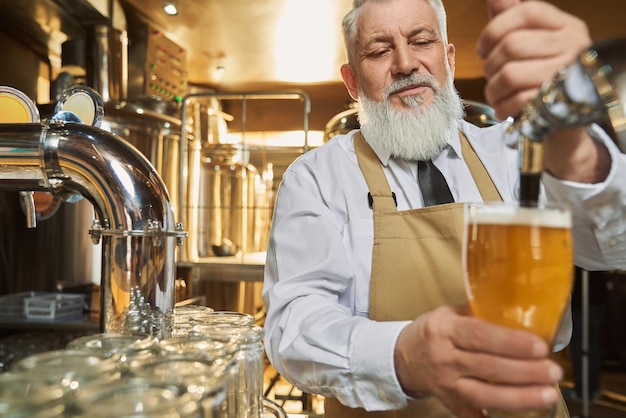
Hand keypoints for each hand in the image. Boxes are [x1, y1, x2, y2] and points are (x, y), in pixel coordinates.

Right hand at [394, 305, 562, 417]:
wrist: (404, 358)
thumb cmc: (433, 332)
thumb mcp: (449, 313)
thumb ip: (479, 313)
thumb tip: (522, 311)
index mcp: (444, 329)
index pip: (479, 335)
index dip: (511, 342)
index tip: (539, 346)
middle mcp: (444, 358)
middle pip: (488, 367)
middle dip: (525, 371)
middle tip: (554, 371)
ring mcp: (447, 385)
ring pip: (486, 395)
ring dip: (520, 396)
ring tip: (548, 394)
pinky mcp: (452, 404)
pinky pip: (478, 413)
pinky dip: (500, 415)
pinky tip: (525, 411)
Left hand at [477, 0, 590, 120]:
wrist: (565, 119)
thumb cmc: (540, 76)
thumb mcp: (530, 44)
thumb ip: (511, 20)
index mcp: (566, 26)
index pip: (526, 12)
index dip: (494, 29)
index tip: (482, 50)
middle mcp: (573, 46)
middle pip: (512, 45)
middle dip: (490, 65)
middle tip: (491, 76)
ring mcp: (568, 74)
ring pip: (510, 74)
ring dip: (493, 89)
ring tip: (496, 94)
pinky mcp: (559, 102)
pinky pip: (517, 100)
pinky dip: (502, 106)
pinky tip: (503, 108)